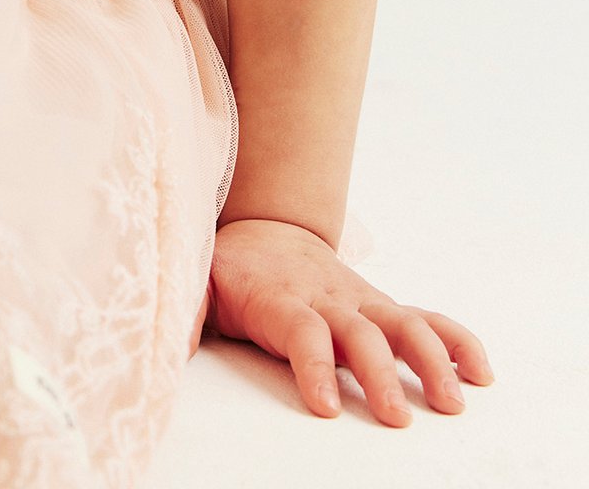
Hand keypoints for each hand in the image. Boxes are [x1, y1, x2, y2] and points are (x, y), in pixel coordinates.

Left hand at [203, 217, 495, 424]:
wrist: (264, 229)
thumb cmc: (232, 269)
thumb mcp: (200, 283)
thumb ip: (186, 309)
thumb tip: (166, 344)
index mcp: (282, 298)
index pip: (302, 331)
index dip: (315, 366)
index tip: (327, 404)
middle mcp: (329, 299)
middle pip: (360, 334)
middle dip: (380, 375)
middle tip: (396, 417)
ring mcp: (362, 302)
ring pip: (404, 324)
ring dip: (432, 360)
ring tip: (453, 403)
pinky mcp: (382, 307)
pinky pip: (427, 320)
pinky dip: (457, 342)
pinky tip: (480, 374)